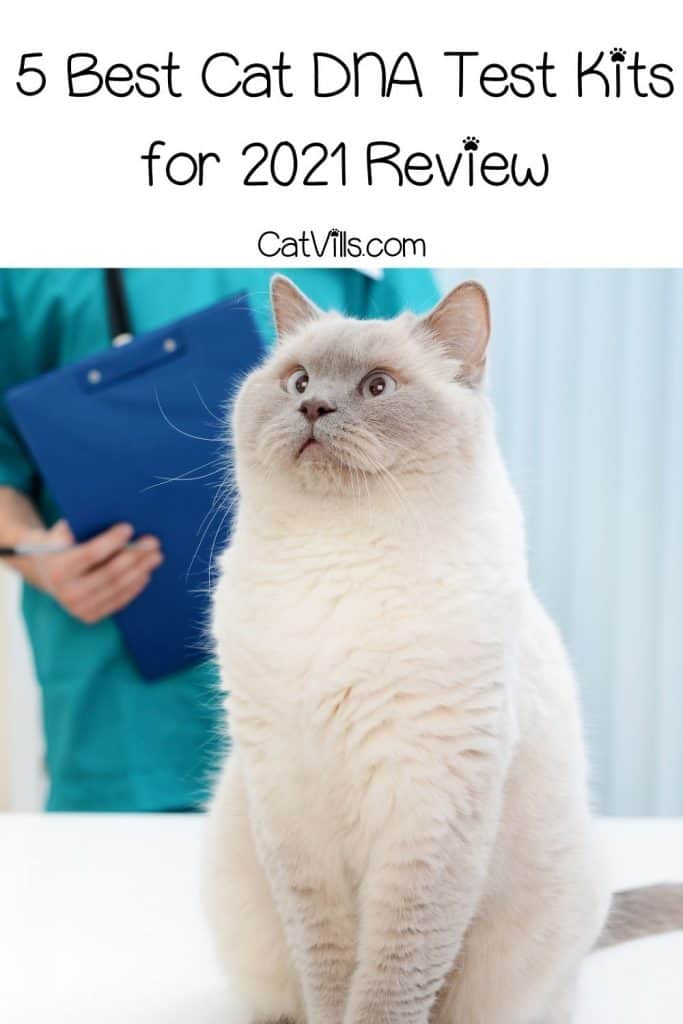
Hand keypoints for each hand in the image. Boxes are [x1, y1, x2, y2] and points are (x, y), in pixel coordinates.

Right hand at [23, 520, 163, 624]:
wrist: (44, 573)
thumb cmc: (59, 545)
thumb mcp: (61, 532)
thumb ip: (80, 528)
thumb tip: (114, 523)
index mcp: (59, 568)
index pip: (92, 553)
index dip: (112, 540)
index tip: (129, 527)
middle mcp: (68, 592)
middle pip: (110, 572)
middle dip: (136, 556)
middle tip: (154, 543)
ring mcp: (79, 608)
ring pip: (118, 587)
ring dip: (141, 571)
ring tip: (155, 557)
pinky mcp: (89, 616)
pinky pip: (118, 601)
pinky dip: (134, 587)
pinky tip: (145, 573)